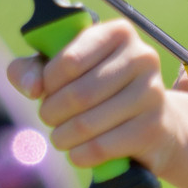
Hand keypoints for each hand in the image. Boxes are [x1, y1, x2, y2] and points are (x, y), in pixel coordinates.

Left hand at [8, 18, 178, 174]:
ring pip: (86, 123)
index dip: (47, 81)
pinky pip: (101, 147)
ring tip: (60, 137)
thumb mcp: (65, 71)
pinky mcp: (152, 129)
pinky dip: (80, 154)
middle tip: (49, 118)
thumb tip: (32, 87)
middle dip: (52, 112)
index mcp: (118, 33)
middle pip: (77, 94)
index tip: (46, 91)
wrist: (156, 124)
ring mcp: (151, 93)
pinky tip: (78, 152)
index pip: (68, 59)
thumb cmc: (101, 90)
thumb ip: (33, 69)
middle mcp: (141, 57)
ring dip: (62, 136)